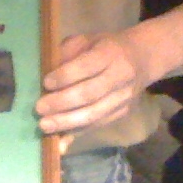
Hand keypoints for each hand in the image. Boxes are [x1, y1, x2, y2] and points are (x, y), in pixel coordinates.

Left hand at [36, 31, 151, 137]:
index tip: (45, 83)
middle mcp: (120, 77)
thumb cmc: (106, 47)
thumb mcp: (87, 40)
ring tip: (45, 126)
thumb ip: (67, 52)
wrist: (142, 59)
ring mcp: (123, 98)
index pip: (87, 66)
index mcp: (110, 54)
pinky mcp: (122, 113)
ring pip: (94, 114)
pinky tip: (61, 142)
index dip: (65, 76)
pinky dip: (77, 133)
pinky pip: (98, 125)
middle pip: (90, 94)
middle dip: (62, 103)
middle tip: (39, 108)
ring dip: (67, 122)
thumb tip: (46, 72)